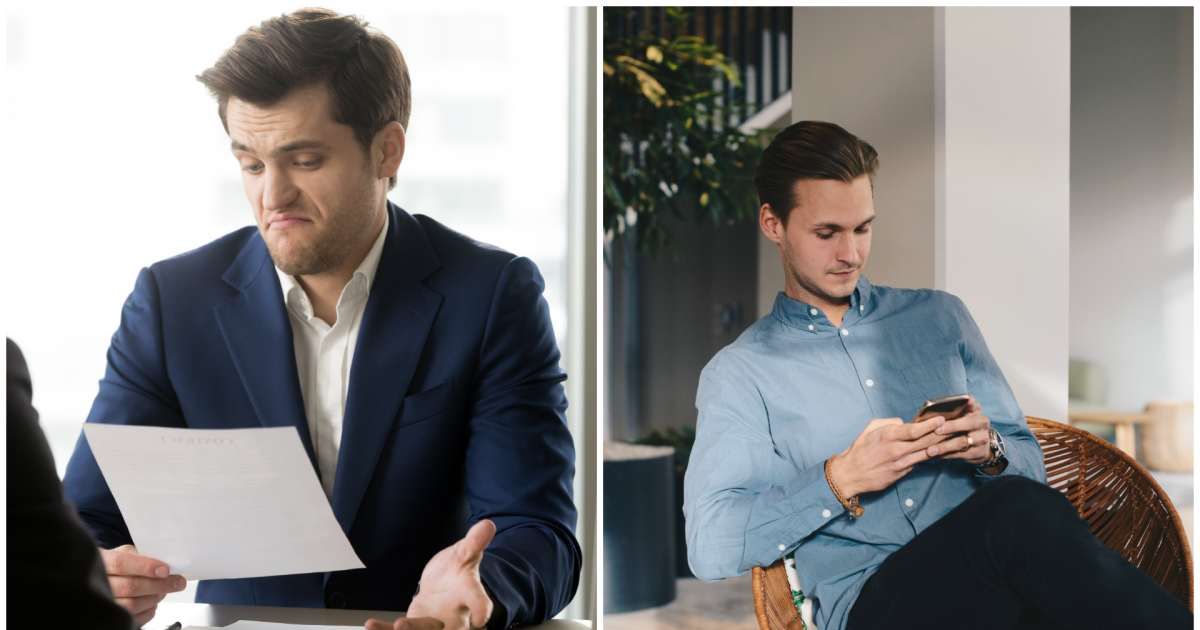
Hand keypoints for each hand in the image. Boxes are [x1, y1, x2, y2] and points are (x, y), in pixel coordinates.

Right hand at [99, 544, 186, 626]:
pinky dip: (149, 610)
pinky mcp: (112, 617)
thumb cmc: (117, 565)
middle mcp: (99, 583)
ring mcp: (103, 602)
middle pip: (130, 587)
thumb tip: (164, 562)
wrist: (104, 578)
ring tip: (164, 590)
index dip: (145, 567)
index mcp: (102, 561)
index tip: (165, 570)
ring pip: (132, 605)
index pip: (121, 563)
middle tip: (177, 582)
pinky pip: (134, 618)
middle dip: (159, 584)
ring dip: (154, 598)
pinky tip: (153, 602)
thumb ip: (140, 555)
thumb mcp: (125, 552)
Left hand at [365, 520, 496, 629]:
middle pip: (448, 629)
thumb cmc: (458, 571)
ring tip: (396, 627)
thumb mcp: (465, 553)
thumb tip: (487, 524)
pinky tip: (370, 626)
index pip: (479, 603)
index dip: (481, 609)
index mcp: (469, 596)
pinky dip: (385, 629)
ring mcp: (433, 625)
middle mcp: (453, 617)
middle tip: (408, 625)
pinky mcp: (415, 626)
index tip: (481, 617)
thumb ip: (474, 542)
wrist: (446, 585)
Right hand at [828, 416, 950, 497]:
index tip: (942, 419)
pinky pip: (920, 463)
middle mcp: (896, 450)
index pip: (914, 430)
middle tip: (957, 428)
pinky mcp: (902, 473)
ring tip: (956, 441)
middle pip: (925, 441)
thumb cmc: (859, 450)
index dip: (930, 424)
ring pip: (926, 454)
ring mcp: (900, 463)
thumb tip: (904, 423)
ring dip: (942, 447)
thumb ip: (889, 423)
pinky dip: (931, 457)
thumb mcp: (870, 429)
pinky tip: (942, 453)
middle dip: (942, 434)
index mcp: (888, 436)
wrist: (851, 474)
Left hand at [927, 397, 992, 464]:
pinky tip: (935, 456)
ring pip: (962, 442)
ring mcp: (982, 438)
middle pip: (969, 423)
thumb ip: (947, 411)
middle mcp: (981, 422)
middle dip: (952, 426)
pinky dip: (946, 455)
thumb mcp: (958, 415)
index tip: (960, 402)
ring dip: (944, 446)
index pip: (971, 402)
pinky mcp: (979, 452)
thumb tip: (926, 410)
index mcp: (975, 409)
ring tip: (930, 450)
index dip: (967, 401)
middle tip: (936, 430)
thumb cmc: (960, 426)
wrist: (980, 444)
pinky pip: (961, 454)